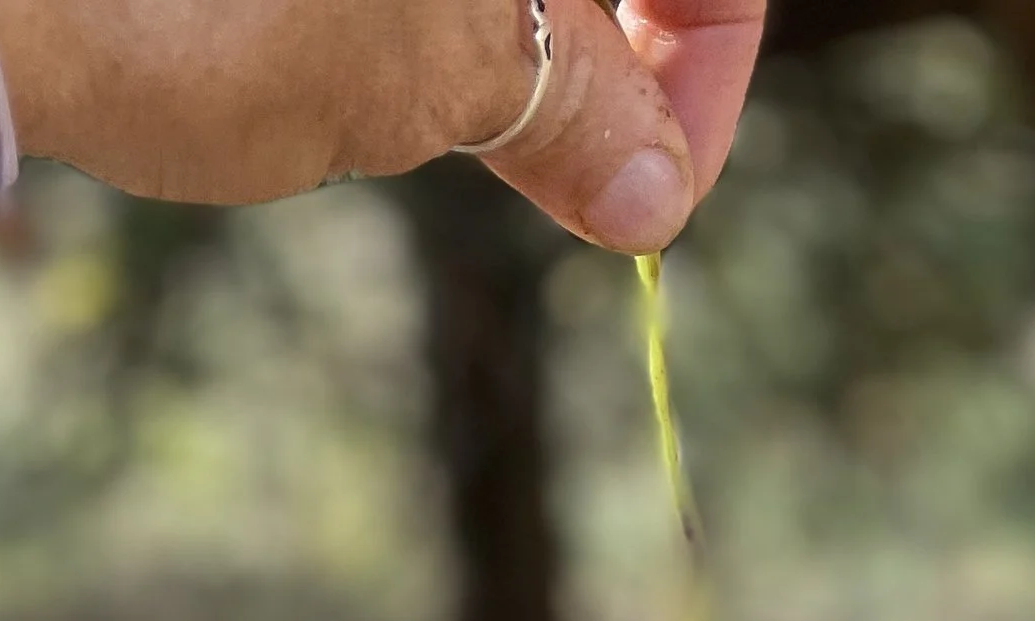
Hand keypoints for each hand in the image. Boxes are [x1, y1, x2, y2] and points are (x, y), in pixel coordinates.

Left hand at [0, 0, 767, 252]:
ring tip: (404, 100)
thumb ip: (560, 104)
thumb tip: (651, 188)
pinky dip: (393, 10)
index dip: (708, 52)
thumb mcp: (414, 72)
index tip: (656, 183)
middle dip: (599, 35)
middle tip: (575, 167)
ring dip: (493, 22)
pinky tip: (326, 53)